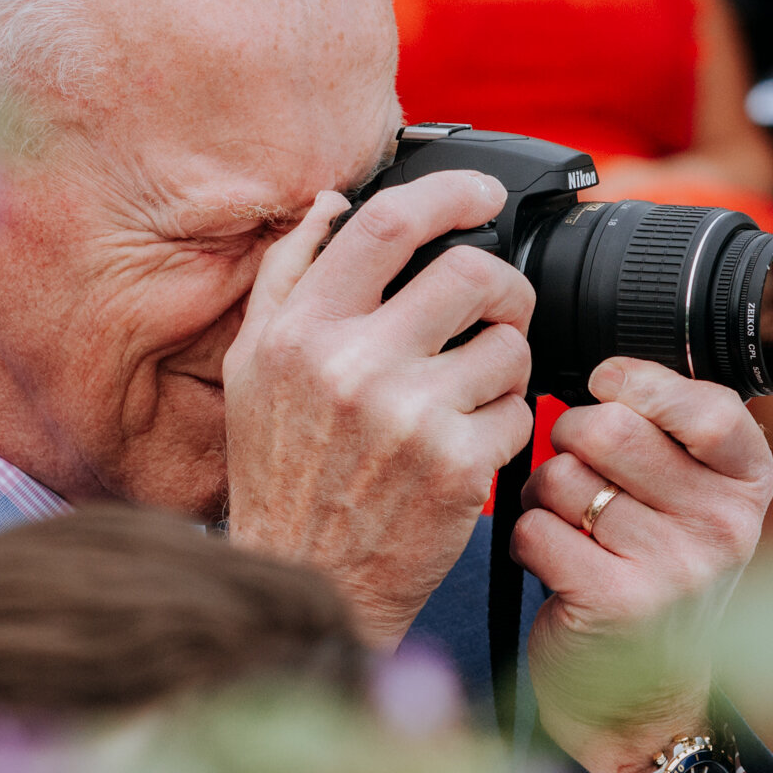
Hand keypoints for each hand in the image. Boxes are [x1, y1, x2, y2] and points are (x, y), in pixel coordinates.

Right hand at [224, 172, 535, 645]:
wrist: (303, 580)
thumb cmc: (278, 474)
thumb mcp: (252, 367)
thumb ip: (287, 277)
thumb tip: (332, 202)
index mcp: (300, 332)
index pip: (387, 224)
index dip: (450, 193)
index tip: (480, 195)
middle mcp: (352, 368)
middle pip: (472, 273)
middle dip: (503, 285)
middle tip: (498, 306)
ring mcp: (410, 419)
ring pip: (509, 345)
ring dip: (506, 361)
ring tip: (473, 391)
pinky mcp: (458, 469)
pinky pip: (520, 413)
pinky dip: (507, 424)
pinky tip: (469, 444)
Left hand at [513, 359, 772, 772]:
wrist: (644, 702)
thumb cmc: (654, 579)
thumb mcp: (689, 504)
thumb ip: (669, 436)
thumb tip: (606, 373)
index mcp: (747, 486)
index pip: (706, 405)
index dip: (640, 382)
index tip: (605, 385)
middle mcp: (724, 526)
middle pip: (611, 428)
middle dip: (569, 440)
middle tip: (576, 475)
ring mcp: (676, 569)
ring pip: (561, 477)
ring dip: (542, 496)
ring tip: (568, 527)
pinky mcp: (617, 603)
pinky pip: (534, 529)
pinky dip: (526, 540)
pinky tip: (552, 563)